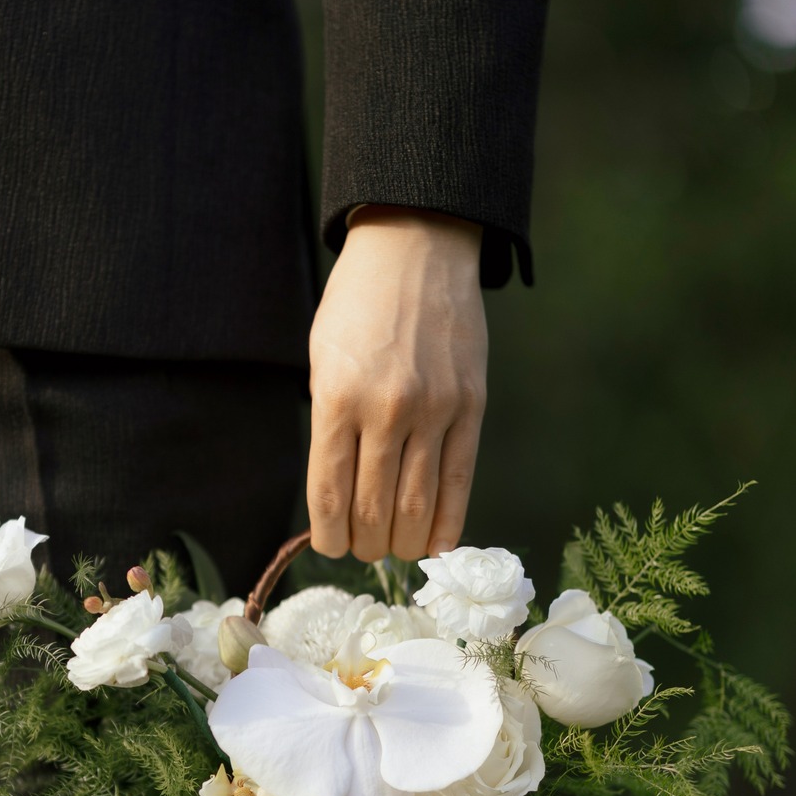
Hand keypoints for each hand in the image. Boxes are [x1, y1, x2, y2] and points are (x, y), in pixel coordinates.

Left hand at [306, 208, 486, 562]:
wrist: (417, 247)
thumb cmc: (358, 303)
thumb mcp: (323, 357)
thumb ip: (331, 420)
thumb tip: (338, 492)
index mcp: (337, 398)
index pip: (329, 492)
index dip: (328, 534)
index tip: (330, 546)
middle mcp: (386, 409)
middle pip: (374, 508)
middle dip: (365, 544)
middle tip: (364, 549)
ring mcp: (434, 409)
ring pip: (417, 505)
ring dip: (402, 542)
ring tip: (394, 549)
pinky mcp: (472, 405)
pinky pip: (460, 480)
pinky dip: (447, 522)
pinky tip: (436, 544)